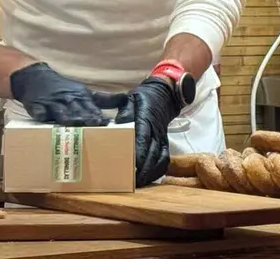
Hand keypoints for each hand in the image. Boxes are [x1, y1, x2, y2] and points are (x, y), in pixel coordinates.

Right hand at [9, 62, 127, 125]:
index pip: (92, 108)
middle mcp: (68, 101)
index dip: (99, 116)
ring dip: (67, 117)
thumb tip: (125, 99)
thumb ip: (105, 99)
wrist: (37, 78)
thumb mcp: (85, 92)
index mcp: (81, 98)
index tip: (107, 123)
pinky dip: (40, 113)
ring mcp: (52, 103)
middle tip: (93, 126)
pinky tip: (42, 117)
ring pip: (60, 112)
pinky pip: (38, 110)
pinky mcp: (36, 105)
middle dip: (85, 118)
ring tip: (73, 123)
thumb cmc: (64, 89)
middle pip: (78, 111)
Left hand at [116, 65, 195, 187]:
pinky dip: (158, 170)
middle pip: (152, 152)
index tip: (131, 166)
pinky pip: (165, 159)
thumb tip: (114, 127)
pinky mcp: (165, 143)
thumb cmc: (143, 98)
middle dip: (143, 169)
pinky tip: (149, 178)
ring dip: (151, 172)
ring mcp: (163, 137)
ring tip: (138, 184)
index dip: (138, 153)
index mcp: (147, 117)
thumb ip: (123, 114)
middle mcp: (157, 130)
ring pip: (160, 158)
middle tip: (130, 182)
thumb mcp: (130, 100)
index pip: (143, 137)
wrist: (164, 95)